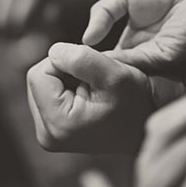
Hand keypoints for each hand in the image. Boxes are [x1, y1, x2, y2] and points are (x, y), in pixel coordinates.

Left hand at [27, 43, 184, 153]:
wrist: (148, 124)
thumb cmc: (135, 100)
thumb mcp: (113, 73)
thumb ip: (80, 58)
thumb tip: (53, 51)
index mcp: (57, 124)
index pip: (38, 74)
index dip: (64, 62)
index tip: (91, 71)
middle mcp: (47, 135)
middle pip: (38, 80)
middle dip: (63, 71)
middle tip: (93, 81)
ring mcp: (49, 135)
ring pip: (44, 85)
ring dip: (66, 78)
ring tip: (93, 89)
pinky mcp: (53, 131)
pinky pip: (49, 95)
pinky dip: (66, 88)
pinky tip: (88, 96)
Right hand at [83, 0, 185, 73]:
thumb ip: (103, 12)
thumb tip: (86, 38)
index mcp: (136, 34)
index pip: (110, 52)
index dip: (93, 55)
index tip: (73, 59)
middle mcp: (143, 48)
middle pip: (115, 63)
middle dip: (97, 66)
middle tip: (75, 68)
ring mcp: (153, 56)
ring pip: (123, 66)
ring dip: (105, 65)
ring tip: (82, 65)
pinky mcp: (163, 58)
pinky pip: (137, 63)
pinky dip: (119, 62)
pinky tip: (102, 58)